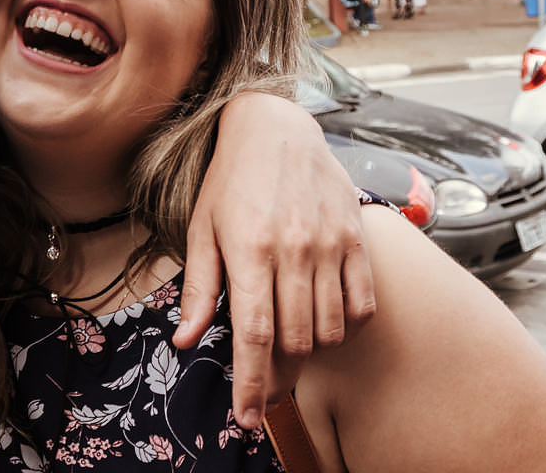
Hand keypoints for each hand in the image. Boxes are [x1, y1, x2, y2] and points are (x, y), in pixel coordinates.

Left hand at [172, 92, 372, 428]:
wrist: (277, 129)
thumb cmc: (231, 181)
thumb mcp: (201, 230)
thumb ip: (200, 289)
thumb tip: (184, 341)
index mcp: (249, 248)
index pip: (255, 334)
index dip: (252, 383)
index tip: (249, 416)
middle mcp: (293, 249)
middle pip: (294, 340)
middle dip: (278, 376)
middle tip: (265, 384)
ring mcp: (330, 244)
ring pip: (330, 330)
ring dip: (310, 352)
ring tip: (290, 348)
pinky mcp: (356, 239)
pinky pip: (361, 306)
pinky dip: (345, 328)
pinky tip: (324, 322)